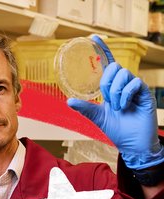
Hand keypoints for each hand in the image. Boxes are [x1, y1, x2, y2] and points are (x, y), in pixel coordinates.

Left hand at [67, 35, 163, 169]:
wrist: (132, 144)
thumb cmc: (117, 130)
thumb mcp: (98, 117)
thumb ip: (85, 108)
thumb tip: (68, 100)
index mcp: (112, 88)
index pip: (107, 65)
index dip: (102, 50)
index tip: (93, 38)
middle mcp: (123, 85)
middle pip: (113, 67)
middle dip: (106, 82)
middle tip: (107, 99)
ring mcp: (135, 88)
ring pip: (123, 74)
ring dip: (115, 91)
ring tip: (117, 106)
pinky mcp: (145, 93)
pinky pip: (135, 83)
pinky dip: (125, 95)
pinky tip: (124, 106)